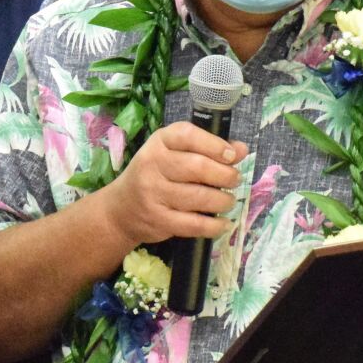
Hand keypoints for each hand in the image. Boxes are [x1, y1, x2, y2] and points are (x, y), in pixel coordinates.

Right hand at [99, 122, 247, 247]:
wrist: (121, 209)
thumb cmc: (154, 176)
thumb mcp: (174, 154)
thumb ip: (207, 149)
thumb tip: (241, 150)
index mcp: (158, 143)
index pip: (187, 136)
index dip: (214, 145)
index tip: (232, 156)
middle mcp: (152, 165)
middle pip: (197, 167)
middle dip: (225, 175)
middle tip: (234, 180)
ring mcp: (153, 193)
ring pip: (199, 196)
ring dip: (223, 201)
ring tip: (228, 201)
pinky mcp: (158, 220)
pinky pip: (194, 224)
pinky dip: (215, 226)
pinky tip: (223, 224)